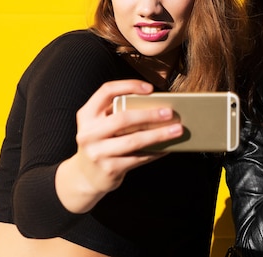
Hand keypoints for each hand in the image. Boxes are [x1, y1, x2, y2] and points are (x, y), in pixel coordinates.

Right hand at [56, 79, 182, 212]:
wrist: (85, 177)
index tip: (150, 88)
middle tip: (169, 113)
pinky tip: (167, 147)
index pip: (106, 91)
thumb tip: (156, 106)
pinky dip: (155, 152)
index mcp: (87, 115)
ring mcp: (98, 153)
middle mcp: (88, 133)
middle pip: (123, 119)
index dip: (129, 85)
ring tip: (177, 130)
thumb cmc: (101, 143)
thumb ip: (118, 113)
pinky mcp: (109, 169)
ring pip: (134, 140)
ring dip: (159, 135)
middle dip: (149, 115)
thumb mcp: (100, 125)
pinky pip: (138, 158)